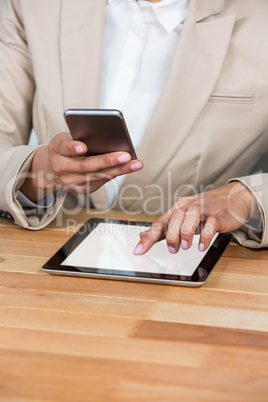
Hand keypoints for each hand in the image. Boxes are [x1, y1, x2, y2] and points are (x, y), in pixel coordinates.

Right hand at [20, 132, 142, 201]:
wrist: (51, 168)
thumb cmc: (64, 148)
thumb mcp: (65, 138)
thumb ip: (80, 138)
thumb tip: (107, 138)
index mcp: (56, 150)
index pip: (64, 148)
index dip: (73, 148)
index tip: (82, 146)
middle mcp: (61, 169)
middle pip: (86, 165)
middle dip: (108, 160)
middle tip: (126, 155)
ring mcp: (70, 182)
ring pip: (97, 176)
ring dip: (119, 170)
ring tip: (135, 164)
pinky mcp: (81, 190)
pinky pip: (100, 181)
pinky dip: (115, 174)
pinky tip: (128, 168)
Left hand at [133, 182, 256, 254]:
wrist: (232, 199)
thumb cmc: (205, 210)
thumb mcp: (182, 217)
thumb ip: (164, 228)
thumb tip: (143, 236)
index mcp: (178, 208)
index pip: (159, 222)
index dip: (148, 237)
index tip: (138, 250)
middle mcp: (189, 206)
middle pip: (174, 217)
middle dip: (171, 236)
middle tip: (173, 249)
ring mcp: (205, 209)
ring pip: (191, 217)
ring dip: (186, 233)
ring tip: (186, 246)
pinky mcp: (219, 215)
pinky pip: (211, 224)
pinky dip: (205, 236)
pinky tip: (201, 245)